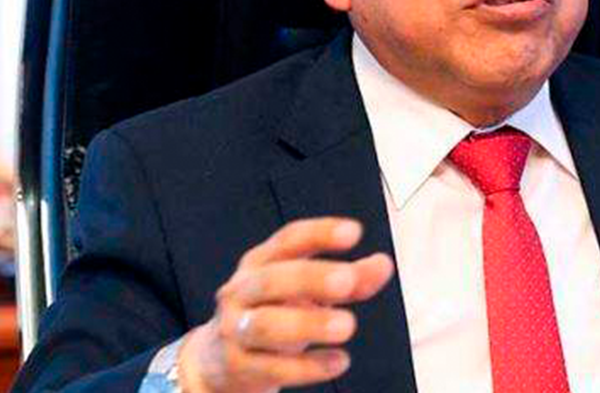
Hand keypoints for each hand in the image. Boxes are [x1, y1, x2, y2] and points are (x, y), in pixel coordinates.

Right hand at [177, 217, 394, 392]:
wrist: (216, 359)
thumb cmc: (271, 312)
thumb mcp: (306, 291)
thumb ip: (349, 278)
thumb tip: (383, 265)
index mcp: (260, 262)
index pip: (287, 240)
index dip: (319, 233)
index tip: (352, 233)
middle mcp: (242, 291)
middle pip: (272, 279)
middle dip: (311, 279)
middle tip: (348, 281)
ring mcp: (235, 329)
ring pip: (265, 325)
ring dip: (308, 324)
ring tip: (347, 325)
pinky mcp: (237, 366)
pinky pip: (270, 367)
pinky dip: (307, 367)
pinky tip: (337, 361)